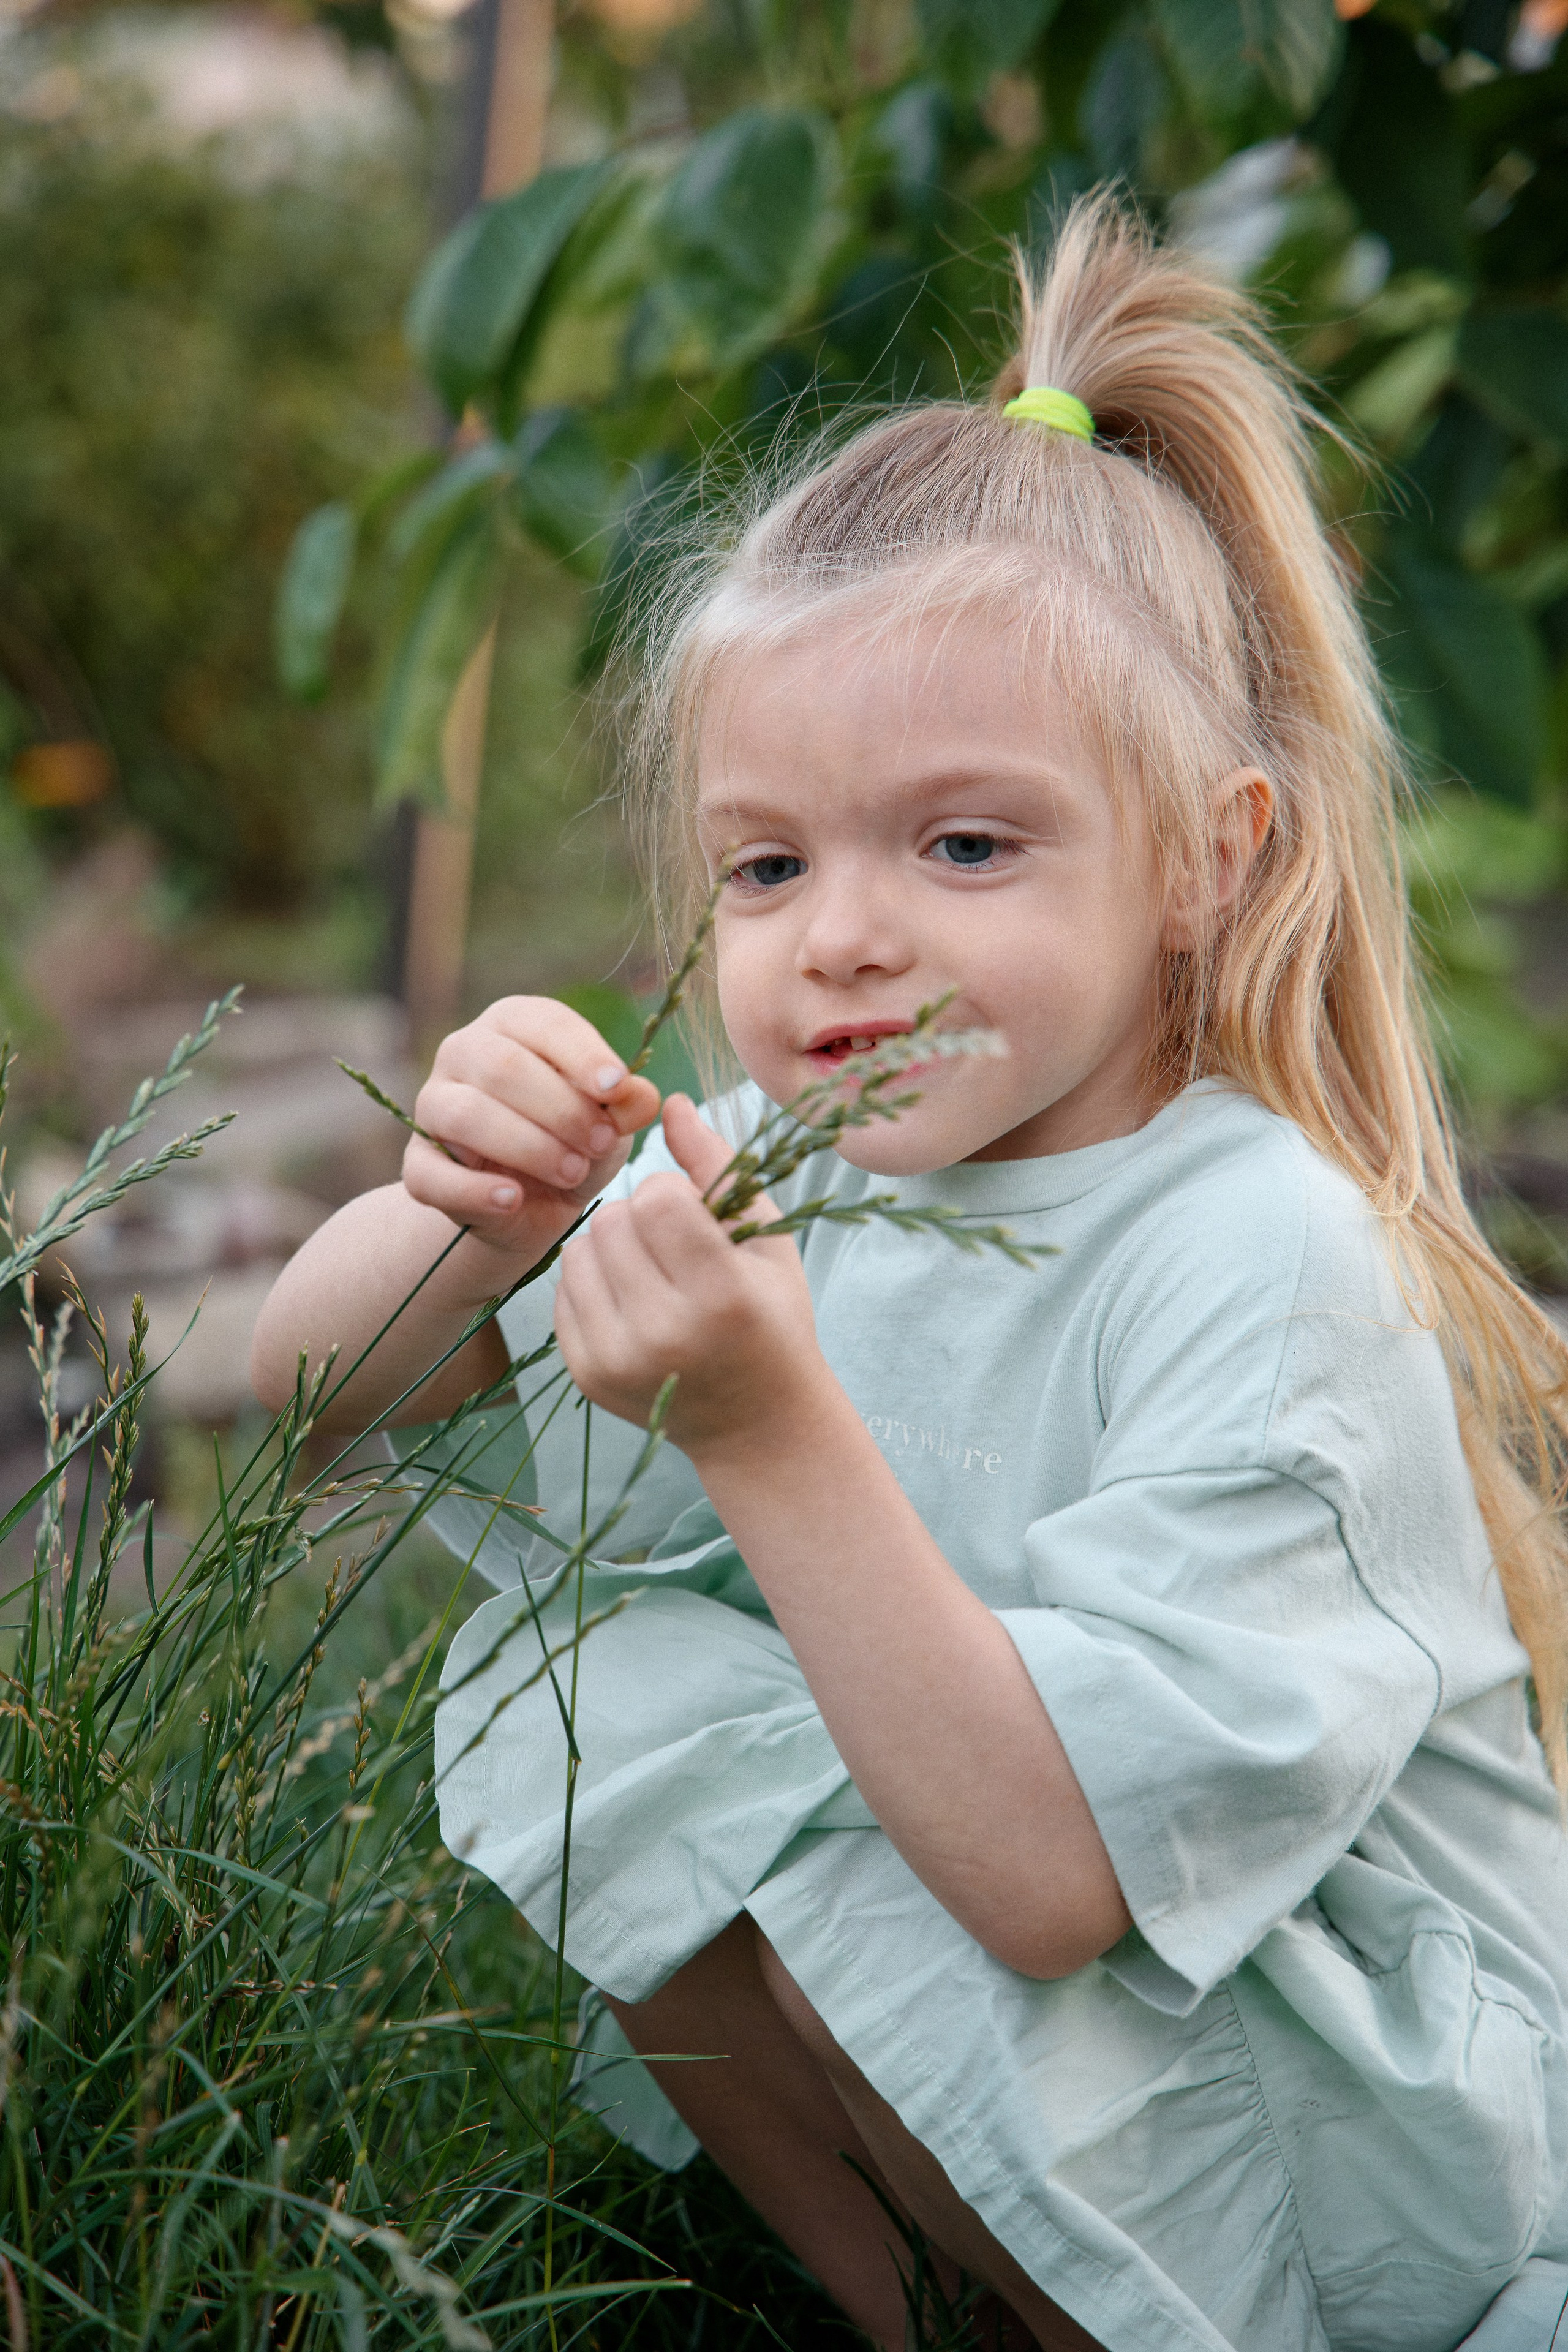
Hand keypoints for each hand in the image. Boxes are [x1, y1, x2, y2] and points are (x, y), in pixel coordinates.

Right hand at [402, 998, 661, 1263]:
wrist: (533, 1208)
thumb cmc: (574, 1142)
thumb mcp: (610, 1123)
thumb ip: (626, 1106)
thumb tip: (642, 1095)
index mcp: (513, 1025)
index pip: (543, 1022)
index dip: (582, 1053)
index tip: (617, 1087)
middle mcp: (463, 1052)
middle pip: (502, 1066)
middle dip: (562, 1108)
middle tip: (603, 1143)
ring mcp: (432, 1107)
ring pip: (466, 1114)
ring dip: (528, 1146)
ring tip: (573, 1171)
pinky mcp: (417, 1165)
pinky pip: (431, 1174)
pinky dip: (474, 1190)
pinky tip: (512, 1199)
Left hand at [554, 1095, 824, 1452]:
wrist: (756, 1423)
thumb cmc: (772, 1319)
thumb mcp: (766, 1240)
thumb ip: (716, 1166)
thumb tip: (668, 1099)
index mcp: (720, 1295)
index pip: (657, 1199)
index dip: (673, 1195)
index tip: (695, 1218)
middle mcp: (663, 1333)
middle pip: (612, 1220)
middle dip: (640, 1218)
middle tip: (673, 1246)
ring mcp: (617, 1359)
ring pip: (579, 1249)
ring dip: (611, 1245)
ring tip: (651, 1269)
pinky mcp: (585, 1375)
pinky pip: (563, 1289)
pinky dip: (592, 1281)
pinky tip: (631, 1298)